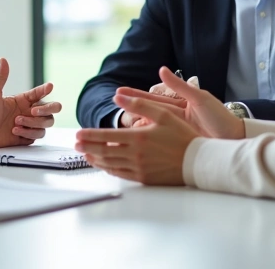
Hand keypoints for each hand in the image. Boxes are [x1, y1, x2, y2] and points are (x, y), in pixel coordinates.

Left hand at [0, 58, 61, 150]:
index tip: (49, 86)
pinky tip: (15, 131)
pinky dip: (28, 133)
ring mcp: (30, 124)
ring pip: (47, 123)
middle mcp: (29, 111)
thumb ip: (1, 77)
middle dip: (47, 109)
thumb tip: (3, 59)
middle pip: (52, 109)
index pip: (40, 92)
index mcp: (23, 100)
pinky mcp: (28, 137)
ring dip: (33, 123)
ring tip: (16, 123)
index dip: (46, 89)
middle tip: (34, 111)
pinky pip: (38, 135)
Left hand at [75, 96, 199, 184]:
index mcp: (138, 137)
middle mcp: (135, 154)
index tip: (78, 133)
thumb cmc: (183, 136)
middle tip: (75, 144)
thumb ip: (140, 105)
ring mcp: (139, 168)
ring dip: (95, 159)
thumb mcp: (163, 114)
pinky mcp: (144, 178)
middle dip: (87, 147)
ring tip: (85, 154)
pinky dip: (109, 169)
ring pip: (110, 164)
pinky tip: (104, 165)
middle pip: (104, 151)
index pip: (106, 136)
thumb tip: (119, 96)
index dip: (90, 135)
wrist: (198, 161)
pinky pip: (120, 174)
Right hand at [125, 68, 245, 139]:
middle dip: (130, 107)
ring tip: (121, 122)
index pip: (153, 99)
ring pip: (150, 126)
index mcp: (180, 106)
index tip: (119, 92)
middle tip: (114, 102)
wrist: (235, 139)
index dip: (136, 96)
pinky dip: (145, 138)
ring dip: (135, 123)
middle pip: (148, 112)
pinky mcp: (177, 144)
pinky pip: (157, 140)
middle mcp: (175, 118)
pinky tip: (134, 138)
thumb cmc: (221, 117)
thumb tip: (161, 70)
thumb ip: (180, 86)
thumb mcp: (200, 98)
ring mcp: (175, 132)